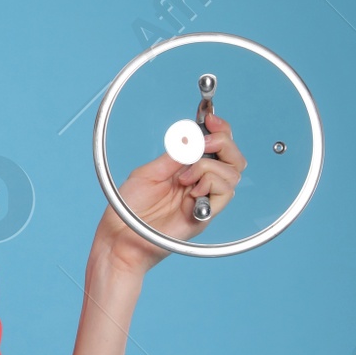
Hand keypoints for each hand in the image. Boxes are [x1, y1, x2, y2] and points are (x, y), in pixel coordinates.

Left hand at [94, 113, 247, 277]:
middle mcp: (200, 185)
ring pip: (232, 174)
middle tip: (203, 144)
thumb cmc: (127, 207)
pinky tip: (189, 190)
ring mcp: (204, 200)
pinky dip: (209, 182)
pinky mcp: (205, 216)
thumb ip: (174, 157)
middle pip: (235, 160)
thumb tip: (193, 138)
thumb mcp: (149, 172)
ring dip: (208, 166)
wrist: (120, 236)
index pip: (217, 148)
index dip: (220, 130)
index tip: (210, 118)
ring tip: (183, 178)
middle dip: (224, 143)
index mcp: (186, 171)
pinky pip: (225, 193)